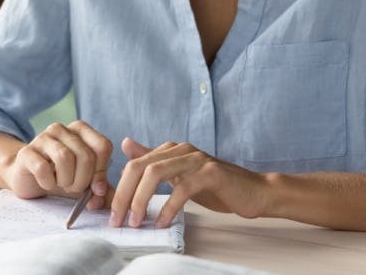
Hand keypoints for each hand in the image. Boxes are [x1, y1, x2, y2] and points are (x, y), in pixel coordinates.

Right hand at [3, 120, 112, 209]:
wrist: (30, 180)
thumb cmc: (62, 178)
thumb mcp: (87, 183)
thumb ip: (103, 190)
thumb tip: (104, 194)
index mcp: (80, 130)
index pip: (103, 146)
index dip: (101, 172)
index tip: (95, 188)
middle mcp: (61, 129)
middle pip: (86, 155)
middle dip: (83, 181)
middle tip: (74, 188)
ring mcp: (42, 138)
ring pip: (64, 157)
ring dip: (66, 181)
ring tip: (61, 185)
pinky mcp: (26, 152)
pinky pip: (42, 168)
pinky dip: (48, 182)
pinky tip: (46, 183)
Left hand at [110, 137, 272, 227]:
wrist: (254, 191)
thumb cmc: (216, 186)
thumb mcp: (179, 174)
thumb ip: (153, 161)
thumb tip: (126, 144)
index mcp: (171, 150)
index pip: (134, 164)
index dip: (118, 188)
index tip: (111, 212)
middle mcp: (181, 149)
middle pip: (139, 167)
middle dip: (124, 194)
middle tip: (117, 219)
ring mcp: (196, 159)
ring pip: (156, 173)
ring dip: (141, 200)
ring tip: (136, 221)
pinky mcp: (211, 172)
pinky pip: (182, 187)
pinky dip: (168, 206)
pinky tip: (162, 221)